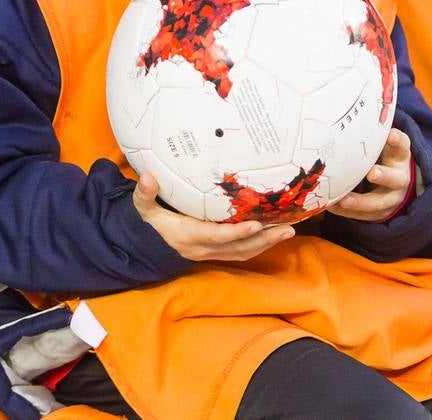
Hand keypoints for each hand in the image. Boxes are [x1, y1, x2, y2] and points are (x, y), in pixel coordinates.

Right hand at [133, 173, 293, 261]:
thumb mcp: (143, 210)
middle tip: (287, 228)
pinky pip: (240, 253)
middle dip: (263, 240)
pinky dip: (258, 246)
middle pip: (238, 248)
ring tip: (288, 231)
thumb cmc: (149, 225)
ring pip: (243, 252)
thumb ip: (144, 195)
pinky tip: (273, 236)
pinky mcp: (215, 253)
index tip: (256, 225)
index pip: (216, 236)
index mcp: (189, 236)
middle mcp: (203, 248)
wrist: (145, 248)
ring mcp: (210, 253)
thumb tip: (148, 177)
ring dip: (266, 244)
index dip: (237, 233)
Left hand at [326, 128, 412, 221]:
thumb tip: (337, 104)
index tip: (390, 134)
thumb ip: (369, 132)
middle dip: (384, 175)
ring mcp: (391, 197)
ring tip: (344, 200)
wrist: (397, 187)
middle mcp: (399, 177)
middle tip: (372, 172)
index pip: (403, 146)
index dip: (397, 140)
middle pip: (395, 178)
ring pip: (379, 202)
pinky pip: (364, 216)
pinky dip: (347, 212)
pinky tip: (331, 206)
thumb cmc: (381, 156)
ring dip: (362, 201)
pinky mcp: (380, 213)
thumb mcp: (382, 145)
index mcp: (400, 156)